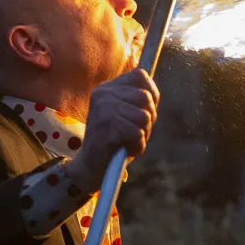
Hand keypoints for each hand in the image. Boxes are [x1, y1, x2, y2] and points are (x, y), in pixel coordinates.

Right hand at [71, 69, 158, 188]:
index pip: (140, 75)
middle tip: (134, 132)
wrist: (91, 169)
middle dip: (148, 119)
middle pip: (146, 97)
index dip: (151, 94)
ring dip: (143, 134)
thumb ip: (138, 100)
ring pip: (144, 116)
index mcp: (107, 88)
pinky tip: (125, 149)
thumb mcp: (127, 115)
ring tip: (128, 140)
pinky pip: (137, 132)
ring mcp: (103, 107)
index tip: (145, 111)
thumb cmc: (115, 142)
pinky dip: (137, 145)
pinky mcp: (106, 125)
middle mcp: (103, 93)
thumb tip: (152, 92)